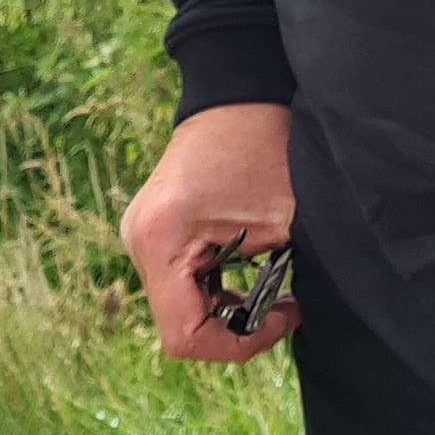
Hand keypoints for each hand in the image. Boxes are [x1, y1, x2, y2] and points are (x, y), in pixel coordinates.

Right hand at [119, 102, 299, 361]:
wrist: (237, 90)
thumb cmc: (261, 142)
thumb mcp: (282, 217)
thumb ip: (283, 277)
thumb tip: (295, 323)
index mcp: (161, 239)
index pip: (184, 335)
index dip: (239, 344)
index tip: (284, 316)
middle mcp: (139, 242)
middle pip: (181, 326)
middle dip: (236, 328)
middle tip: (284, 307)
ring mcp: (142, 237)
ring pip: (181, 309)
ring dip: (227, 312)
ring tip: (272, 294)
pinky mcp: (155, 233)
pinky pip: (181, 285)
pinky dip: (217, 293)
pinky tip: (250, 279)